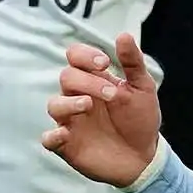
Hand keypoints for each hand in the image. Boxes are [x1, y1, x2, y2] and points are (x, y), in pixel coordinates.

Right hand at [41, 33, 160, 187]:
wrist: (144, 156)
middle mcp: (78, 96)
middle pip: (66, 77)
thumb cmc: (140, 119)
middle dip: (87, 81)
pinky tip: (65, 134)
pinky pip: (49, 139)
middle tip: (112, 94)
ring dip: (69, 103)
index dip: (84, 55)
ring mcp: (71, 121)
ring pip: (54, 105)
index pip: (75, 57)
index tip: (104, 63)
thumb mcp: (142, 88)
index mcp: (94, 79)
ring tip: (89, 105)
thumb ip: (132, 63)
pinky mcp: (68, 145)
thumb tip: (123, 35)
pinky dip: (52, 136)